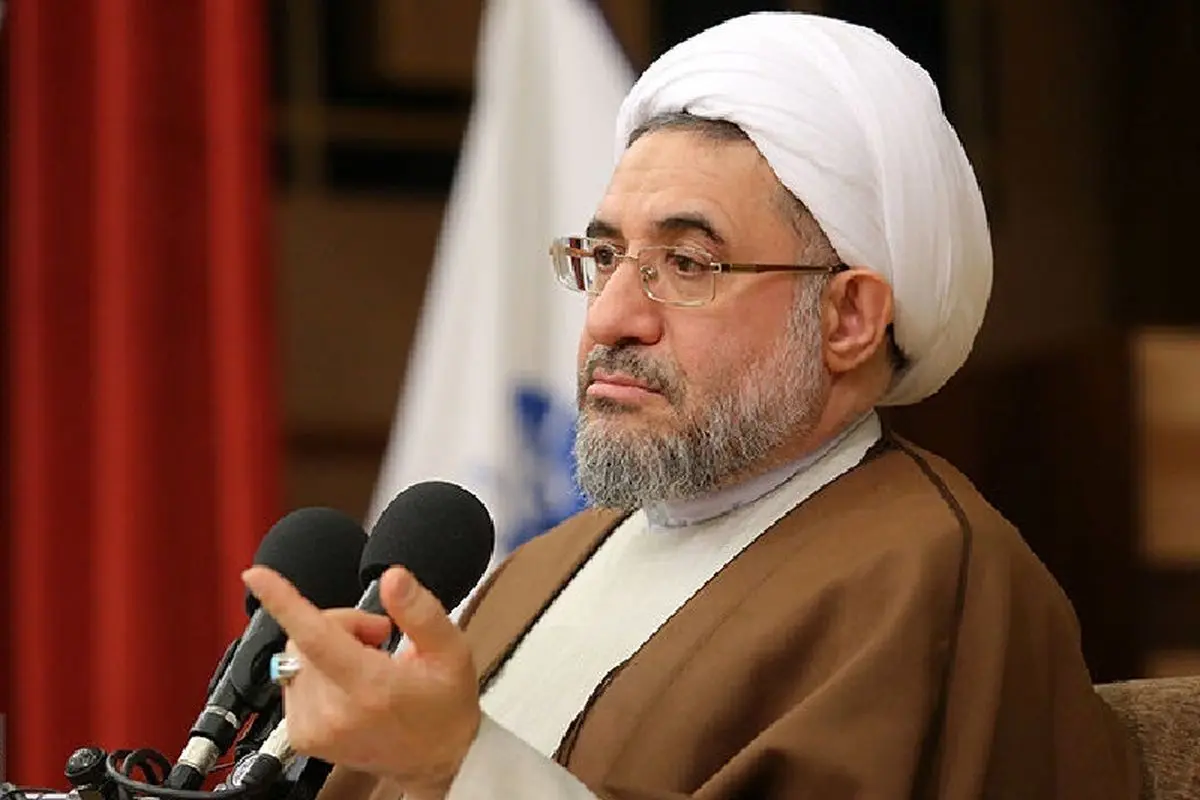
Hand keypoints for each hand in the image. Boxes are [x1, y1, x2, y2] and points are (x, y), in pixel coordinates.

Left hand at [242, 565, 481, 799]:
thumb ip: (420, 611)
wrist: (436, 760)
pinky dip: (316, 672)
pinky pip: (293, 679)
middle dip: (338, 624)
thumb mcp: (450, 650)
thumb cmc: (444, 704)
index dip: (283, 602)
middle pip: (306, 636)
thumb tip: (393, 578)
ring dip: (325, 648)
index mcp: (372, 688)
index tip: (256, 576)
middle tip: (376, 638)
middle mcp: (336, 713)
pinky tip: (347, 684)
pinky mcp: (302, 736)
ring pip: (296, 655)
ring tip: (365, 664)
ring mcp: (315, 728)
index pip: (316, 637)